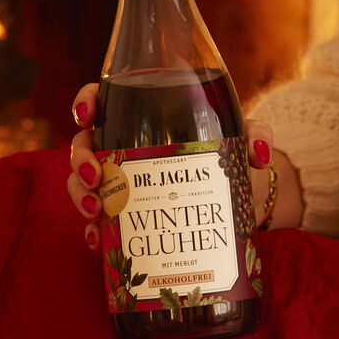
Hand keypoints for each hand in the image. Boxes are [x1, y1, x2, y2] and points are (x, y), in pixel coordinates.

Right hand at [65, 84, 283, 248]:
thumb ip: (255, 134)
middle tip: (96, 177)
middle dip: (80, 160)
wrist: (241, 199)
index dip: (88, 101)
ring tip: (96, 213)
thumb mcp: (243, 139)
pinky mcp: (126, 214)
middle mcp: (127, 144)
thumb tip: (258, 152)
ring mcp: (123, 181)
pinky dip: (95, 231)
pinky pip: (99, 221)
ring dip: (81, 196)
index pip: (106, 98)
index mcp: (149, 113)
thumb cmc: (234, 154)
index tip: (87, 115)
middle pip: (86, 143)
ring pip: (84, 182)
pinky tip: (100, 240)